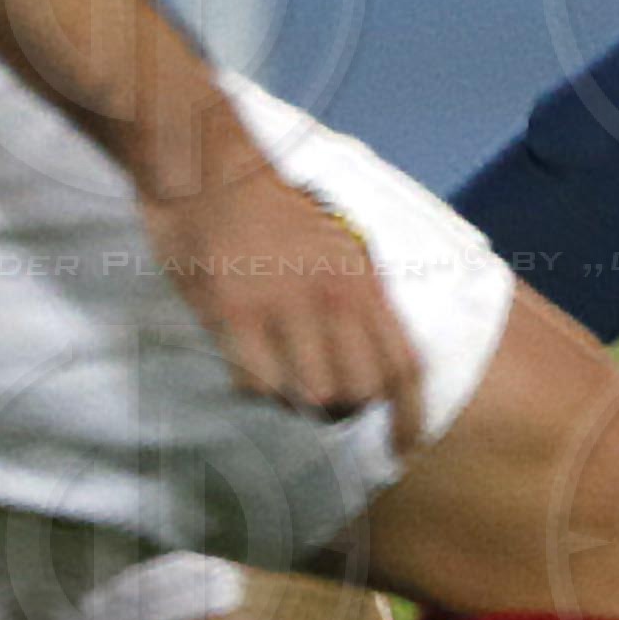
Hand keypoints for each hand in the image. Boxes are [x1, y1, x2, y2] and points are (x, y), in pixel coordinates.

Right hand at [141, 156, 419, 435]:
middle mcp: (333, 295)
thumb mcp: (339, 247)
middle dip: (342, 406)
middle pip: (359, 391)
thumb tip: (377, 370)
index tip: (402, 447)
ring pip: (311, 395)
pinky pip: (258, 384)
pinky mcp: (234, 311)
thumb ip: (363, 302)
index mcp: (364, 280)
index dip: (410, 417)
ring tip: (278, 373)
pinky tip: (244, 358)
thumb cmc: (272, 212)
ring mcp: (283, 304)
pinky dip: (254, 384)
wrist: (208, 171)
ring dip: (295, 397)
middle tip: (317, 393)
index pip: (405, 366)